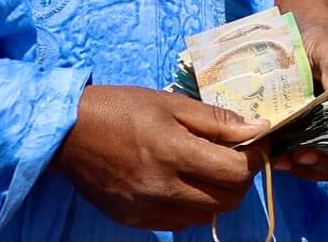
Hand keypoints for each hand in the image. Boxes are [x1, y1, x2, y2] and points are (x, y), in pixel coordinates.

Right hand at [54, 85, 266, 229]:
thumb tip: (259, 128)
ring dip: (217, 195)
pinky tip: (183, 184)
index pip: (235, 172)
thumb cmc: (123, 109)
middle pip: (226, 200)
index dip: (254, 158)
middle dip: (240, 179)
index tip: (255, 144)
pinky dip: (191, 207)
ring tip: (207, 170)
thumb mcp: (173, 104)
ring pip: (205, 216)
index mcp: (173, 153)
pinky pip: (178, 224)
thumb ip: (218, 121)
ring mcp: (146, 209)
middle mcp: (161, 188)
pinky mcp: (133, 221)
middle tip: (234, 157)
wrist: (68, 133)